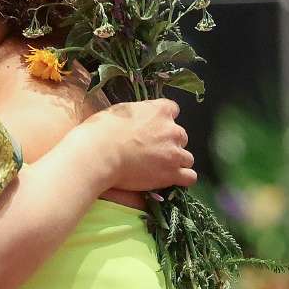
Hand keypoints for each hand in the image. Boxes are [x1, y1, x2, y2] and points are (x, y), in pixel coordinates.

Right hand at [76, 99, 196, 190]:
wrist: (100, 154)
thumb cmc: (102, 131)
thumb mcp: (120, 111)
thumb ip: (138, 114)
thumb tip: (138, 119)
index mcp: (159, 110)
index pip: (173, 109)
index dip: (164, 120)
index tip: (154, 128)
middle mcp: (172, 130)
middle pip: (181, 136)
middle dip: (169, 144)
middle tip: (152, 152)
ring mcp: (174, 153)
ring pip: (187, 158)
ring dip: (176, 162)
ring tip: (159, 168)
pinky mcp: (171, 173)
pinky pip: (189, 177)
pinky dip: (181, 179)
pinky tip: (170, 180)